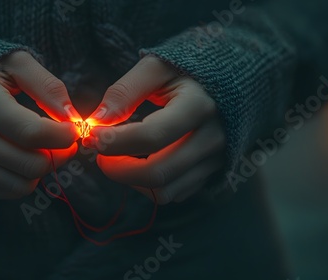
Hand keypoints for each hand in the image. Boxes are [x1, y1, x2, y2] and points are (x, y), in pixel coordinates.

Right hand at [0, 51, 80, 198]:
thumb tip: (71, 118)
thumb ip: (47, 86)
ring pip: (17, 184)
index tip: (73, 129)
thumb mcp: (14, 62)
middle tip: (65, 143)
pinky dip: (21, 181)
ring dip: (41, 171)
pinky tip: (24, 160)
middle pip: (29, 164)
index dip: (63, 136)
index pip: (31, 133)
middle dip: (59, 156)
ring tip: (45, 151)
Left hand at [83, 55, 225, 203]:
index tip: (91, 136)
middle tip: (98, 152)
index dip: (115, 141)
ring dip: (131, 181)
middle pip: (157, 172)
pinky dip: (149, 185)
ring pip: (164, 191)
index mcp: (199, 106)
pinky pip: (175, 193)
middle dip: (117, 169)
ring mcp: (216, 159)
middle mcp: (213, 138)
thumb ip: (125, 91)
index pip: (151, 136)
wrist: (235, 78)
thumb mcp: (157, 67)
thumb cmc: (189, 69)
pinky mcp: (213, 172)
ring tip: (117, 158)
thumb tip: (97, 121)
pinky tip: (139, 162)